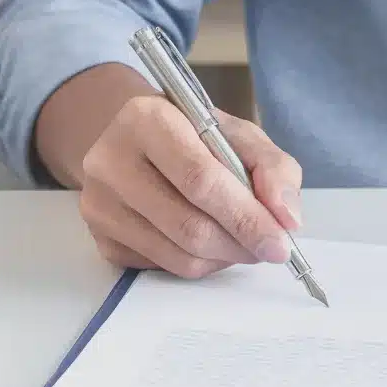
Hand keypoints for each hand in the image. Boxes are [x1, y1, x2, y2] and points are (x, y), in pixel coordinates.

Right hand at [77, 95, 302, 278]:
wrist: (134, 141)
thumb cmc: (191, 135)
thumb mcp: (237, 134)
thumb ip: (272, 168)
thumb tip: (287, 219)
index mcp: (144, 118)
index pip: (200, 179)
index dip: (246, 216)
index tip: (281, 242)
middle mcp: (109, 161)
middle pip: (188, 225)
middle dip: (239, 244)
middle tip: (268, 248)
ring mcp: (99, 203)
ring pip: (177, 254)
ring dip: (222, 258)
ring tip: (240, 242)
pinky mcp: (100, 238)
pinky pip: (162, 267)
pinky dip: (197, 263)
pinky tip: (207, 242)